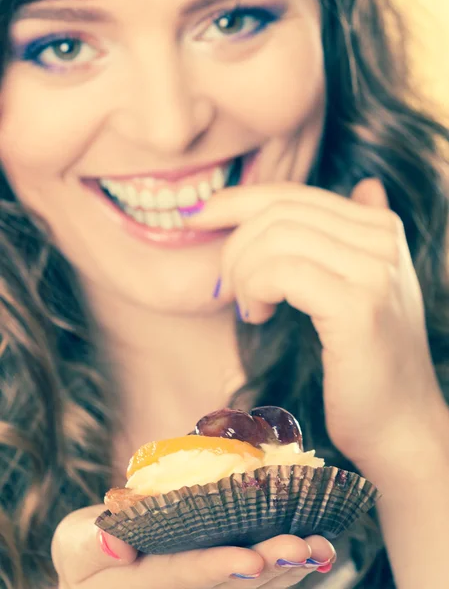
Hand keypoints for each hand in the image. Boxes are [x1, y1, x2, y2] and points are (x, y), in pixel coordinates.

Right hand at [51, 506, 335, 588]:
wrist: (103, 569)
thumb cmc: (87, 552)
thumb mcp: (72, 542)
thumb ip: (84, 541)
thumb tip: (116, 540)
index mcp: (140, 583)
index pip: (181, 575)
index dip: (216, 568)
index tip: (252, 559)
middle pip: (229, 586)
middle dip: (271, 568)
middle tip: (309, 547)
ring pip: (251, 588)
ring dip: (290, 569)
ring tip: (323, 547)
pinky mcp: (218, 583)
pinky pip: (255, 582)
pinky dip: (285, 569)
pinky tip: (313, 552)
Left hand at [186, 179, 441, 469]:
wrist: (398, 425)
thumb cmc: (364, 362)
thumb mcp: (360, 286)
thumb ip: (355, 237)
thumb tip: (365, 184)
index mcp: (380, 228)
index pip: (294, 195)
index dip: (239, 200)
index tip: (201, 217)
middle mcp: (383, 239)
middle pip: (280, 212)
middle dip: (235, 245)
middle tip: (226, 287)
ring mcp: (375, 271)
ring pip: (276, 239)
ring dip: (242, 272)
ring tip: (247, 307)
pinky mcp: (358, 306)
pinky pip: (281, 272)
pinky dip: (255, 289)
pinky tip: (257, 317)